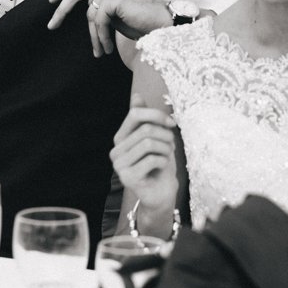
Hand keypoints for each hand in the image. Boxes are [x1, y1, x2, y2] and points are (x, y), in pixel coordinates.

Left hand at [47, 0, 169, 56]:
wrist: (163, 21)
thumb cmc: (142, 18)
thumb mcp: (115, 9)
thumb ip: (100, 4)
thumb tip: (85, 11)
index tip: (53, 0)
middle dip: (61, 8)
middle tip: (51, 25)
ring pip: (89, 14)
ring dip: (94, 36)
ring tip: (99, 51)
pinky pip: (98, 22)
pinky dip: (102, 37)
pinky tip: (106, 48)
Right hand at [110, 95, 178, 218]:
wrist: (162, 193)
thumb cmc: (160, 164)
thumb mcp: (155, 138)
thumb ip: (145, 118)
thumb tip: (136, 95)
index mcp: (120, 138)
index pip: (135, 114)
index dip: (156, 114)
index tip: (172, 123)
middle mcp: (115, 151)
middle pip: (145, 129)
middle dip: (165, 135)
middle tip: (172, 145)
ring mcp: (119, 165)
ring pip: (149, 143)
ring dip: (166, 148)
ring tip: (168, 155)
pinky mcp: (128, 178)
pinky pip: (152, 159)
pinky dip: (164, 160)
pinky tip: (163, 167)